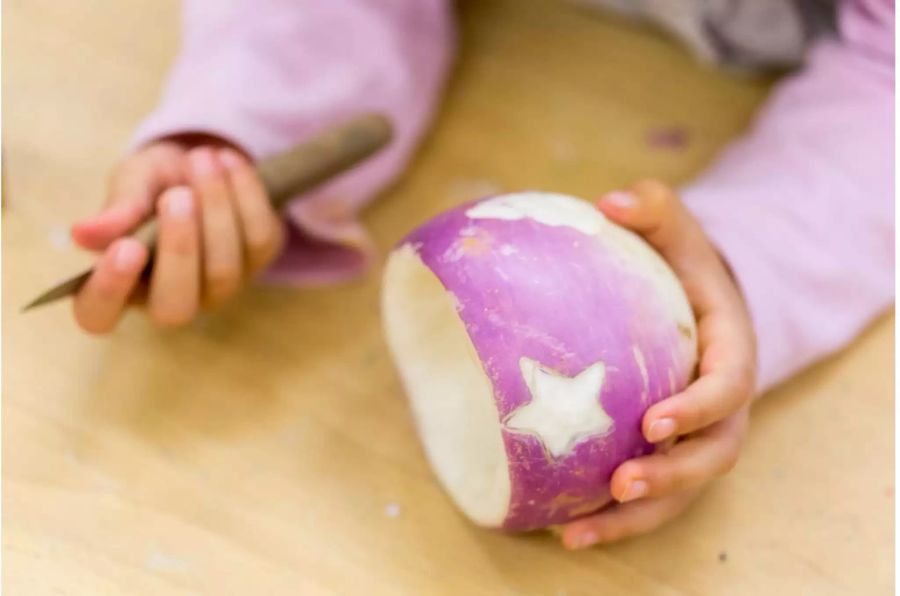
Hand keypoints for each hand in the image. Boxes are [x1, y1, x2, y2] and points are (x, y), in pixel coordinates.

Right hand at [70, 136, 284, 333]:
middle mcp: (169, 299)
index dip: (109, 290)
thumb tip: (83, 234)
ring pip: (222, 271)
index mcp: (120, 284)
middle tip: (178, 196)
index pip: (99, 314)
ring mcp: (217, 288)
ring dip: (216, 210)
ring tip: (202, 159)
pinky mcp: (257, 262)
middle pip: (174, 307)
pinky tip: (230, 162)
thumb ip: (118, 207)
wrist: (204, 164)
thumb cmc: (155, 183)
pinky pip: (258, 239)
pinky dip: (246, 194)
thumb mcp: (133, 181)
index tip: (126, 247)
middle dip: (180, 249)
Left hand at [560, 180, 756, 548]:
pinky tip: (563, 530)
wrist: (694, 310)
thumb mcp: (678, 232)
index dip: (697, 411)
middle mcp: (721, 412)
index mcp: (730, 357)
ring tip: (579, 531)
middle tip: (620, 481)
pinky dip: (612, 520)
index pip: (726, 390)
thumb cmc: (681, 270)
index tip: (654, 421)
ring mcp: (696, 442)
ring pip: (678, 493)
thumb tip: (608, 201)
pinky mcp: (667, 459)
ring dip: (634, 517)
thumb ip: (654, 209)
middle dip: (669, 477)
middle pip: (708, 458)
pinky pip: (648, 500)